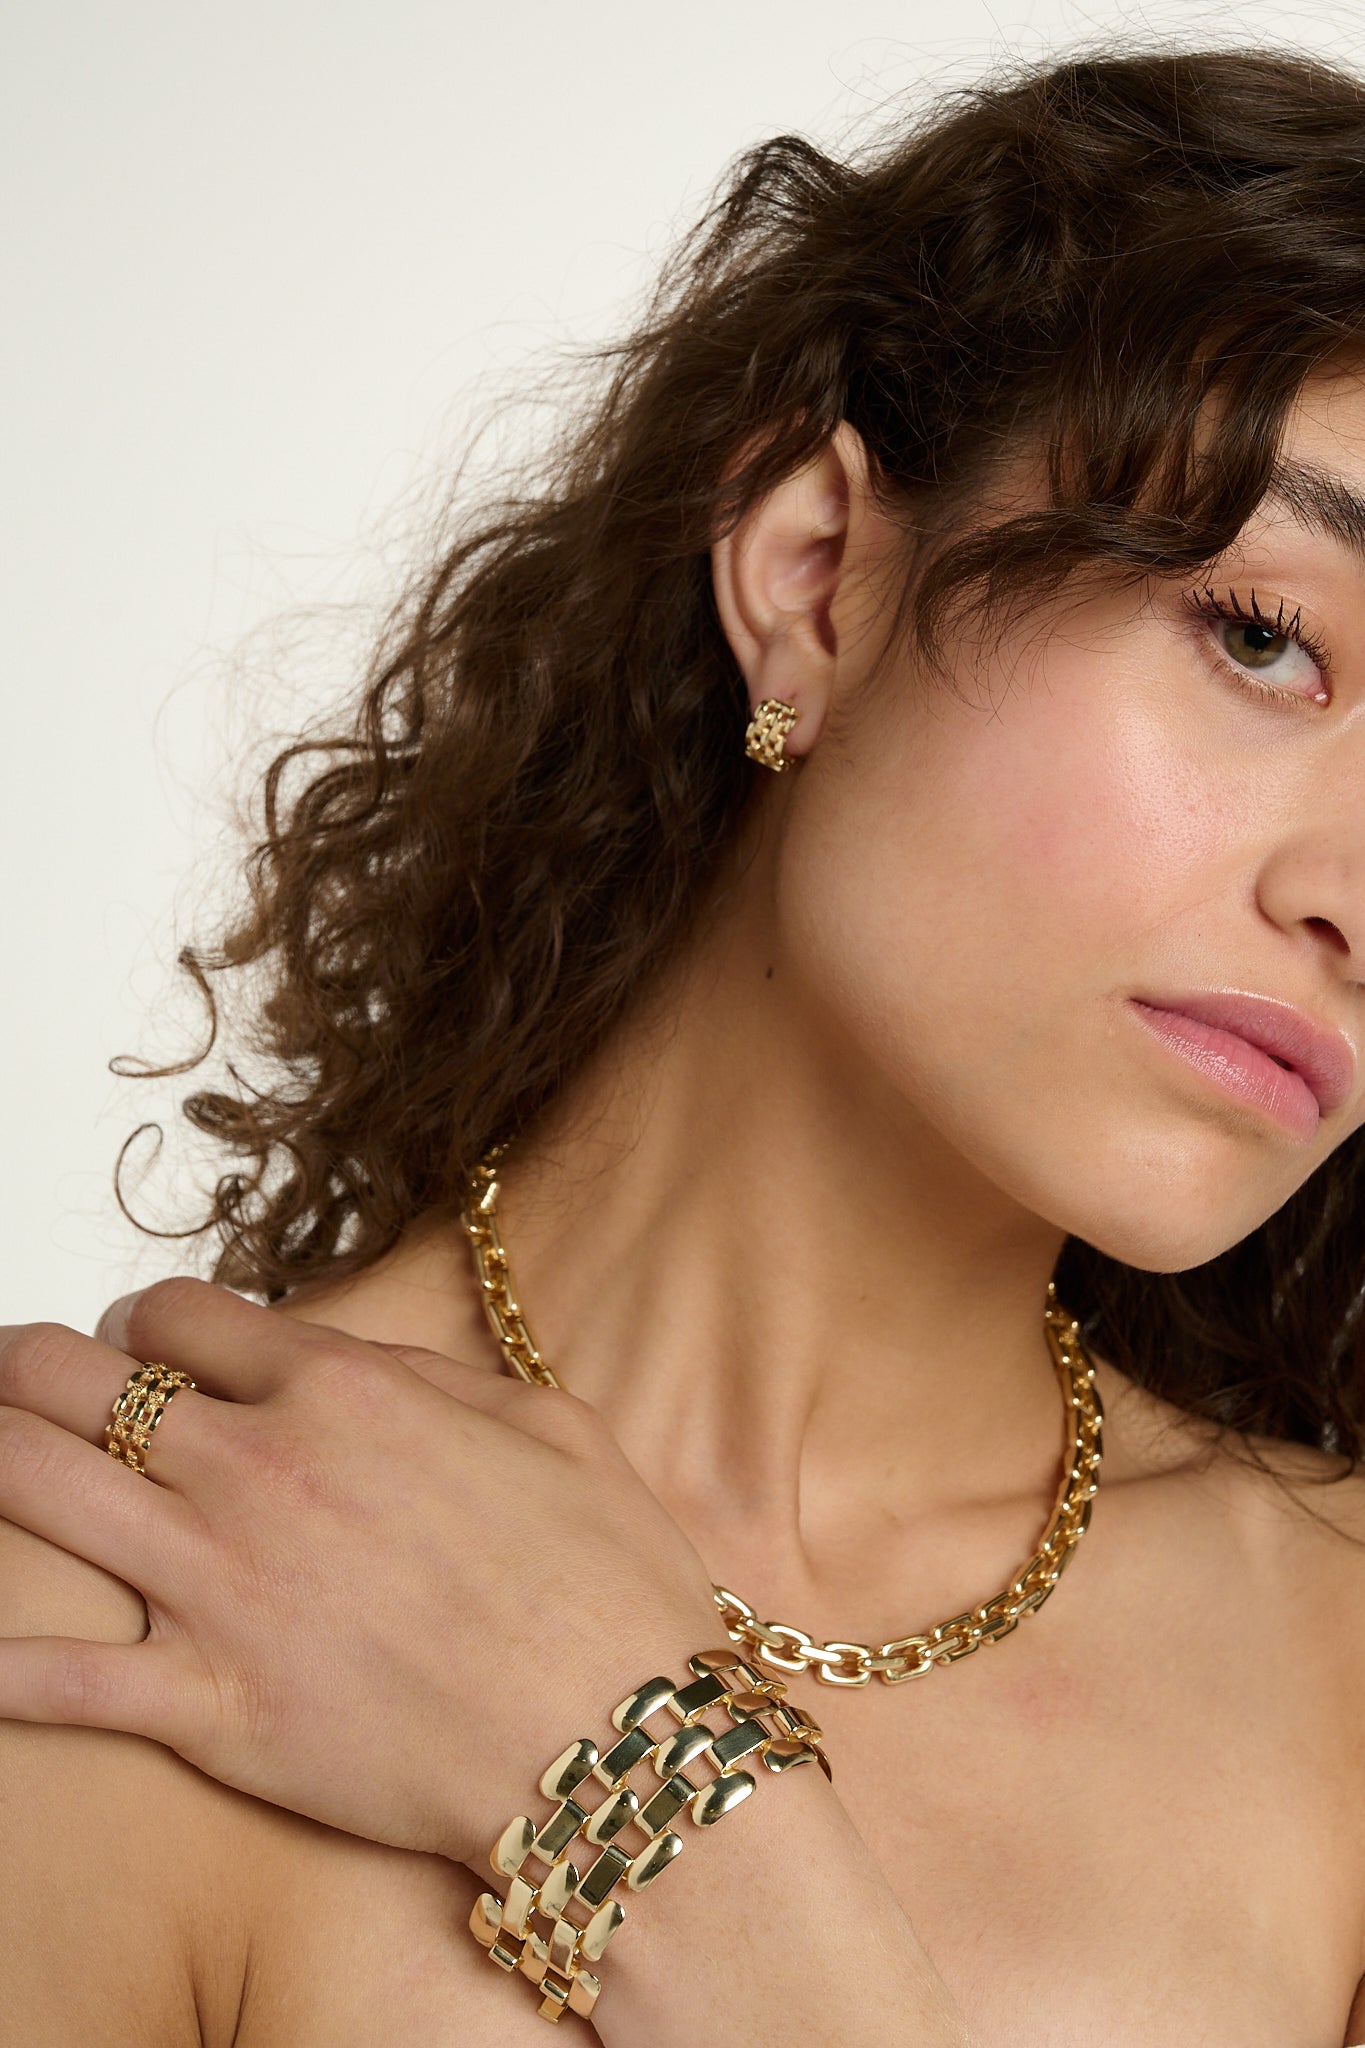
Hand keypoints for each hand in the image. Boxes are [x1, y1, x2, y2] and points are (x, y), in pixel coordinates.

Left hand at [0, 1281, 722, 1867]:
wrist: (614, 1732)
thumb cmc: (603, 1575)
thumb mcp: (547, 1421)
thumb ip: (432, 1376)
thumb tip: (350, 1362)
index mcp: (339, 1391)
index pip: (181, 1317)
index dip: (145, 1322)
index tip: (142, 1345)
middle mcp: (257, 1469)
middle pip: (81, 1384)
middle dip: (29, 1368)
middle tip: (15, 1376)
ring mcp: (219, 1586)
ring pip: (41, 1493)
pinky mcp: (209, 1704)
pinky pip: (62, 1678)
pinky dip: (4, 1662)